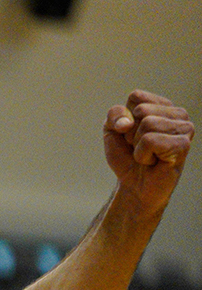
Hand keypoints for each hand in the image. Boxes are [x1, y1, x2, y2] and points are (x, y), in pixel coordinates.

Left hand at [104, 90, 192, 211]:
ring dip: (138, 145)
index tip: (130, 134)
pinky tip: (154, 161)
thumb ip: (114, 115)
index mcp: (163, 105)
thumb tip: (127, 122)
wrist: (135, 185)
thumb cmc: (127, 157)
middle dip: (131, 133)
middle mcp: (178, 114)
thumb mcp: (112, 131)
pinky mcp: (183, 145)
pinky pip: (151, 141)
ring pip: (147, 124)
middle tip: (140, 147)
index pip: (136, 96)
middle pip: (141, 110)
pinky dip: (143, 155)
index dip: (124, 118)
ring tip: (148, 155)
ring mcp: (184, 128)